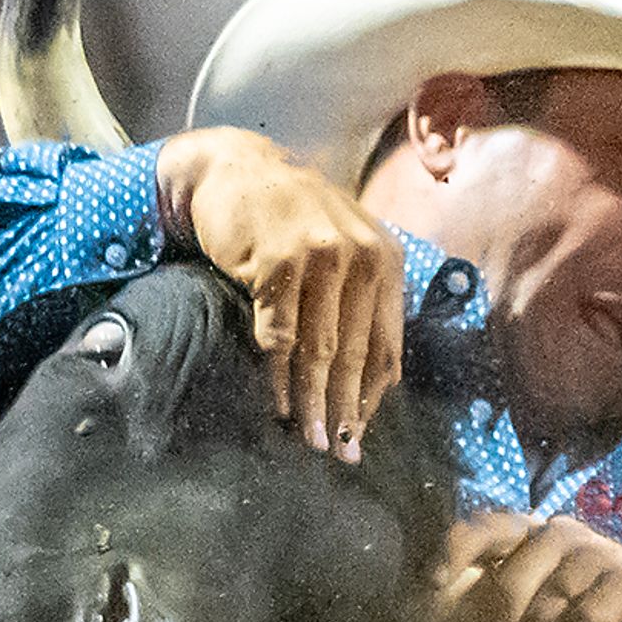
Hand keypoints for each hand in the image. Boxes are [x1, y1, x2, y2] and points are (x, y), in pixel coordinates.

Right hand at [156, 124, 408, 459]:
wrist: (234, 169)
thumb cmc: (287, 218)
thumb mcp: (341, 247)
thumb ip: (358, 300)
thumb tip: (367, 384)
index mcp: (386, 258)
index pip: (386, 344)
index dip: (373, 398)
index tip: (360, 435)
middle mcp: (362, 254)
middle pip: (355, 354)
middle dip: (345, 410)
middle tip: (338, 453)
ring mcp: (320, 256)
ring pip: (318, 350)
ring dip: (313, 403)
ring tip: (310, 440)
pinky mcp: (278, 262)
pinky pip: (278, 335)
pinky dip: (276, 376)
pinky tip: (277, 405)